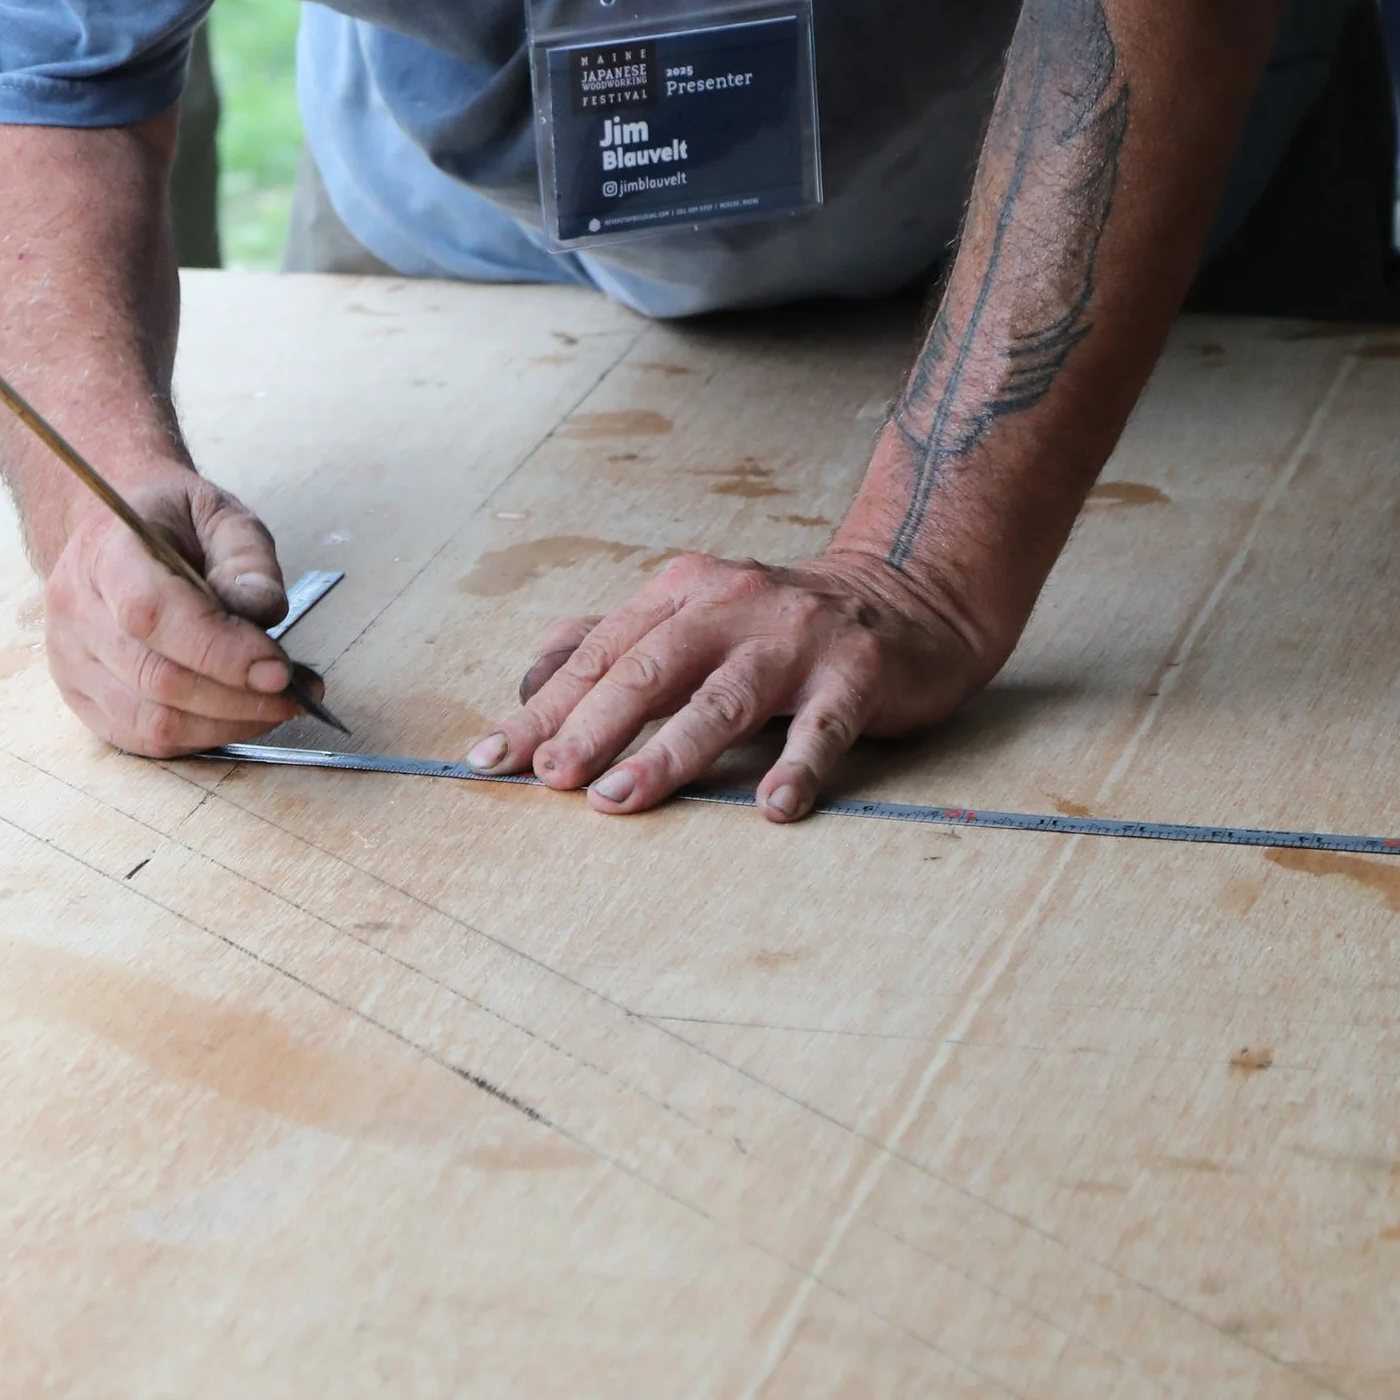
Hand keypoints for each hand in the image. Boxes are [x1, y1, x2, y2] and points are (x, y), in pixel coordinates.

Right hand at [42, 470, 328, 759]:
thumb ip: (246, 557)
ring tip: (276, 707)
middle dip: (237, 697)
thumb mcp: (219, 513)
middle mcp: (74, 611)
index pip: (152, 614)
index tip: (279, 669)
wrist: (110, 532)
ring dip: (225, 724)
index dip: (220, 651)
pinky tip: (236, 717)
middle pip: (155, 678)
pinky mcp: (80, 698)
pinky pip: (142, 738)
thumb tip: (263, 612)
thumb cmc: (169, 523)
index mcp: (104, 552)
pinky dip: (199, 737)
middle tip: (293, 692)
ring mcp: (69, 661)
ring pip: (150, 721)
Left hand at [465, 545, 992, 824]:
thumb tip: (532, 681)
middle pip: (650, 670)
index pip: (599, 654)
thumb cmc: (778, 623)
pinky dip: (798, 766)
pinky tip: (773, 807)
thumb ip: (616, 642)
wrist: (906, 597)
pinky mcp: (858, 674)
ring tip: (620, 799)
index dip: (544, 708)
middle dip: (593, 727)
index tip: (493, 759)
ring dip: (668, 752)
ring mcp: (797, 640)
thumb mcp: (693, 613)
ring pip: (723, 700)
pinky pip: (824, 727)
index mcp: (682, 592)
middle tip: (551, 779)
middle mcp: (732, 606)